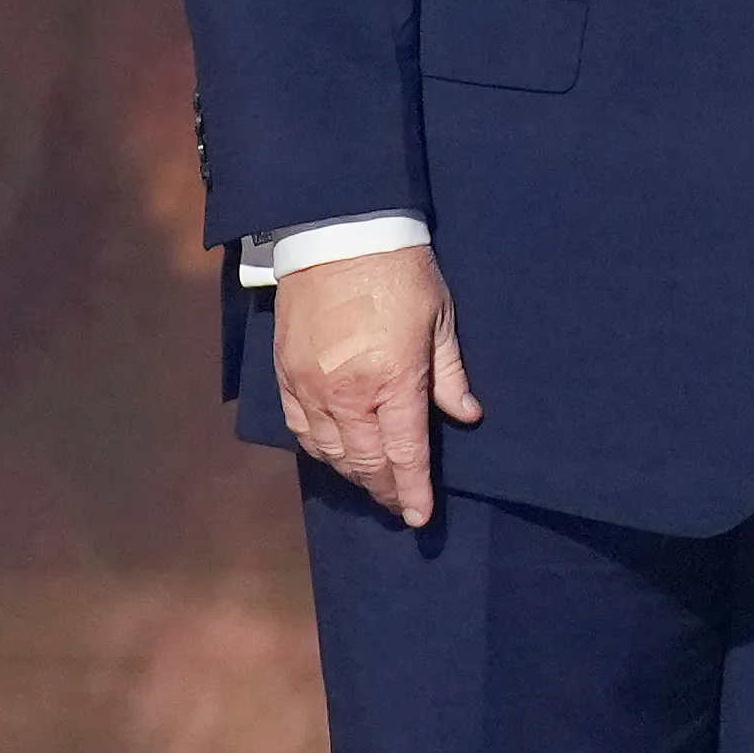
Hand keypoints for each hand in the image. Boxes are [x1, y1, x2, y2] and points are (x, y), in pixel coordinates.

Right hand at [272, 245, 482, 527]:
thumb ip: (450, 375)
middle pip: (366, 462)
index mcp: (393, 381)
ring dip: (354, 475)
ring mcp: (311, 388)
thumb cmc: (401, 273)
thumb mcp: (441, 320)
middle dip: (386, 491)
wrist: (339, 235)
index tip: (421, 517)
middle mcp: (348, 395)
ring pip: (331, 453)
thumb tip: (467, 416)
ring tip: (375, 485)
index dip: (413, 490)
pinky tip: (336, 457)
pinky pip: (299, 430)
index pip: (405, 454)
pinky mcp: (285, 376)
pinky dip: (320, 451)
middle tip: (401, 506)